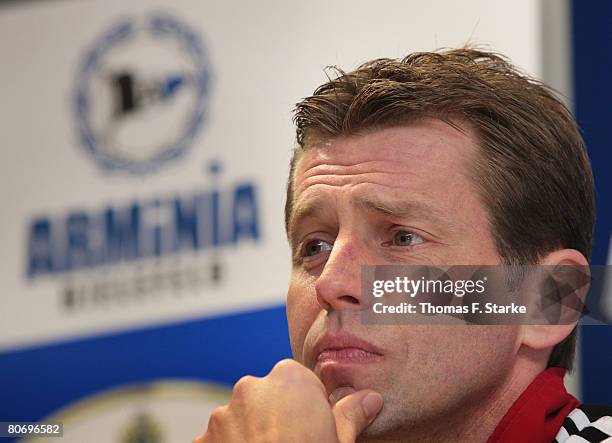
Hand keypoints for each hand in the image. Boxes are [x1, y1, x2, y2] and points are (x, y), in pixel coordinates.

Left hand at [193, 359, 382, 442]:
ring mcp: (223, 415)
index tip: (315, 431)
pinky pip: (221, 440)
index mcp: (290, 379)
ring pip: (242, 418)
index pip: (300, 382)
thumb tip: (370, 398)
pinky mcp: (204, 440)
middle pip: (268, 397)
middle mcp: (252, 388)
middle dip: (278, 417)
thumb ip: (350, 415)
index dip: (310, 408)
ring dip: (253, 434)